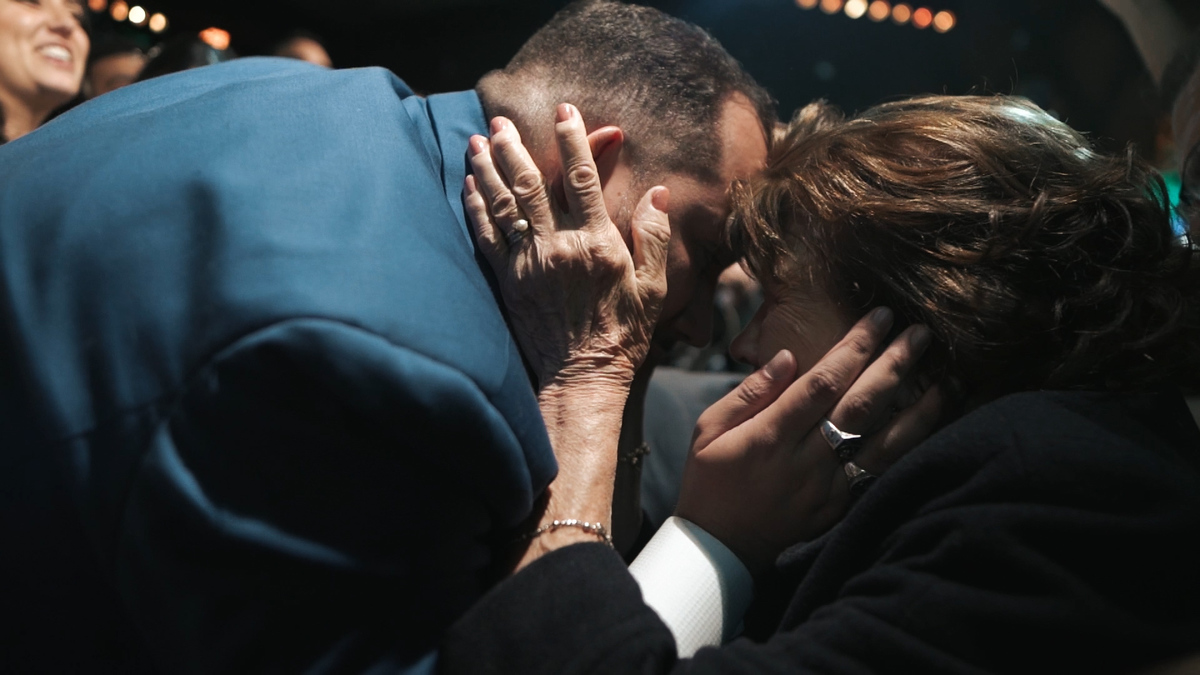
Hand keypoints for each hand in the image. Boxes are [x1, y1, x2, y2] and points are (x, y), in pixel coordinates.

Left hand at [464, 103, 670, 391]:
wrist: (582, 377)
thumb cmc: (623, 334)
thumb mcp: (652, 288)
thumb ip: (653, 238)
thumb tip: (659, 194)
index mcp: (597, 243)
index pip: (581, 179)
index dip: (573, 140)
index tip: (565, 110)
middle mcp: (559, 247)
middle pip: (531, 184)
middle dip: (514, 146)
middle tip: (500, 119)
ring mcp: (529, 264)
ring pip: (503, 204)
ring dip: (488, 168)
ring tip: (477, 140)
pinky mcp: (508, 282)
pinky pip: (487, 237)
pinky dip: (475, 207)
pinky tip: (469, 184)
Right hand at [675, 309, 945, 573]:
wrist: (719, 550)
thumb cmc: (709, 481)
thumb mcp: (709, 430)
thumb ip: (749, 393)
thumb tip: (788, 357)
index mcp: (770, 436)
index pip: (822, 382)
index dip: (855, 347)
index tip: (879, 318)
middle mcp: (805, 461)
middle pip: (860, 406)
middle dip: (894, 364)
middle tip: (921, 333)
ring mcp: (828, 488)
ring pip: (883, 444)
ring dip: (920, 410)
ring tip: (949, 379)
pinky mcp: (839, 508)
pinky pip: (881, 473)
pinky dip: (910, 448)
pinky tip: (931, 426)